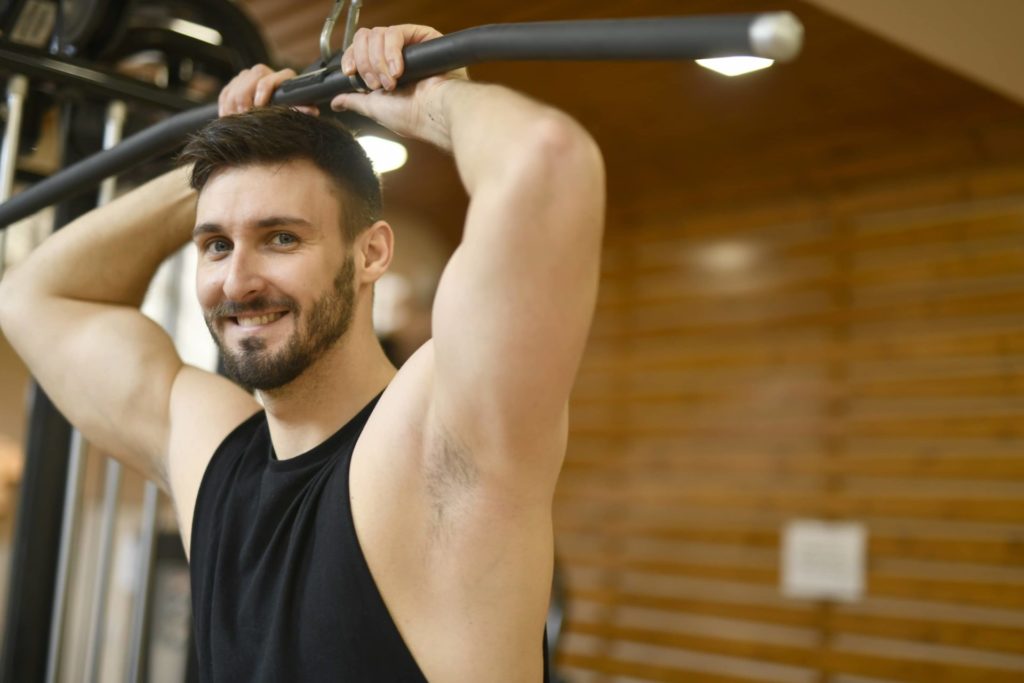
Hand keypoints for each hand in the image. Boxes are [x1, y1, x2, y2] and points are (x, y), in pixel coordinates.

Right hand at [217, 65, 318, 116]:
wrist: (271, 112)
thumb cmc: (287, 112)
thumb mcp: (295, 110)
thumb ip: (302, 108)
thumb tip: (313, 110)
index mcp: (280, 77)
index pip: (269, 77)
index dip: (263, 89)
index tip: (259, 105)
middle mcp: (263, 72)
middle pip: (249, 79)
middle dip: (245, 100)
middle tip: (245, 116)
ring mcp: (246, 76)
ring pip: (235, 88)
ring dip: (234, 106)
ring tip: (238, 120)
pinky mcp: (233, 83)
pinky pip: (225, 94)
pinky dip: (225, 107)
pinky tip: (230, 117)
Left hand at [330, 25, 468, 145]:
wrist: (433, 114)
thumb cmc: (411, 115)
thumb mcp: (373, 108)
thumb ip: (353, 100)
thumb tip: (335, 102)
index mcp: (383, 70)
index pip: (358, 49)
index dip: (351, 58)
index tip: (350, 73)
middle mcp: (394, 55)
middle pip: (364, 38)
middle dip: (365, 63)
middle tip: (377, 84)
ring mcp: (407, 45)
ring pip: (377, 34)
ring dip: (378, 62)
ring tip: (392, 81)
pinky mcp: (421, 36)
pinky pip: (395, 32)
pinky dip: (391, 52)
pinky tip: (399, 70)